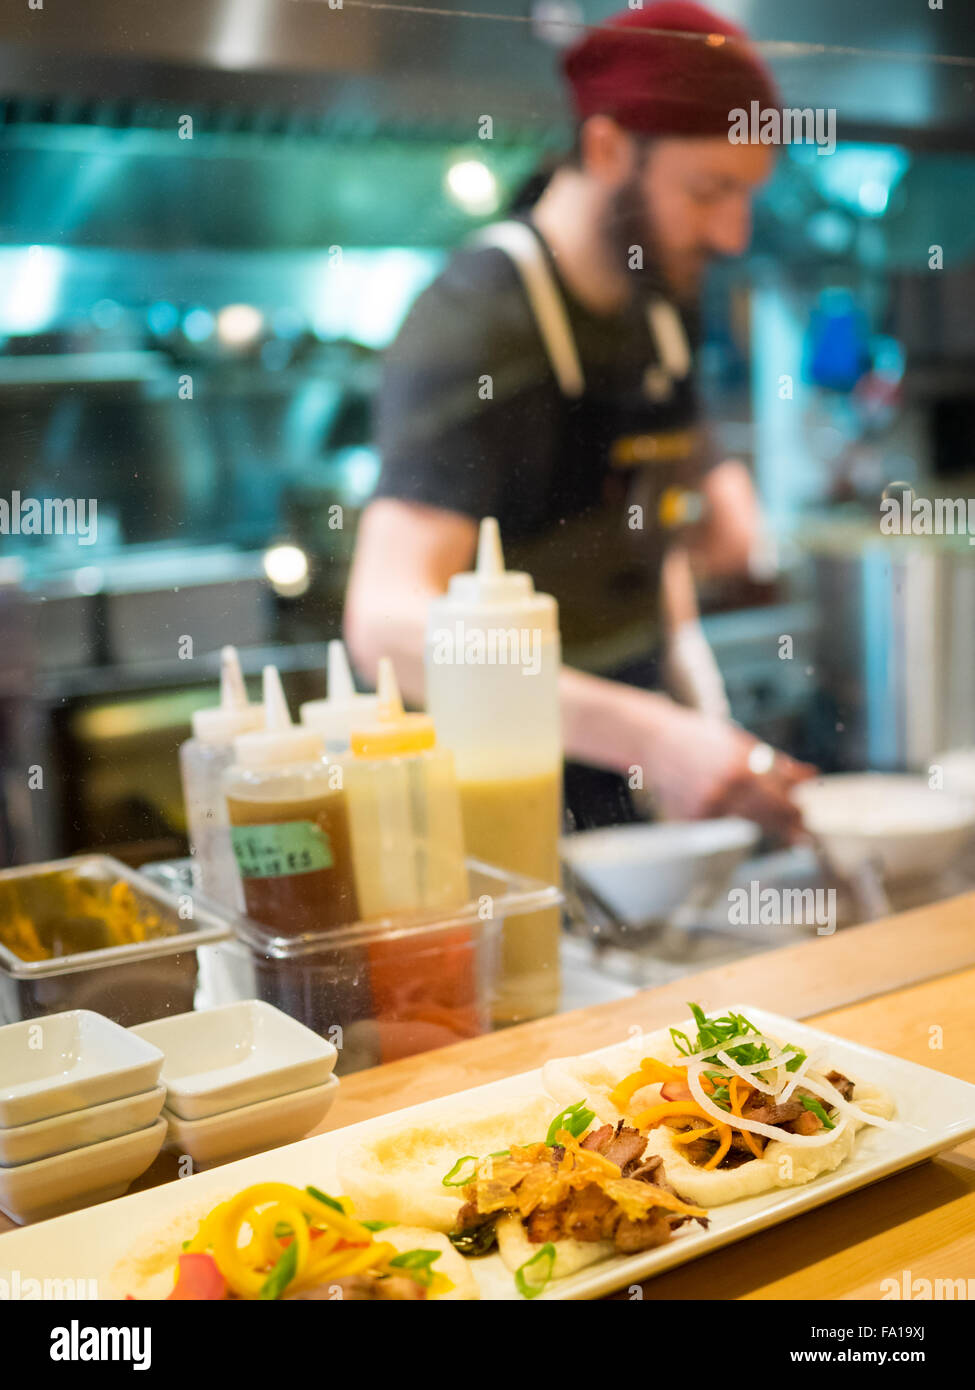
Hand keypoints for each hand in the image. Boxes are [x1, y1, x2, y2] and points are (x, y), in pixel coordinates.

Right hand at [641, 704, 815, 841]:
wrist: (654, 741)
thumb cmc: (701, 739)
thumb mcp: (741, 744)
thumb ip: (775, 764)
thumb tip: (809, 776)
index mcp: (742, 766)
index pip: (781, 796)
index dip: (796, 809)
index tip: (805, 816)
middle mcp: (726, 789)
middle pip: (768, 815)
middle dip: (788, 825)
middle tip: (801, 834)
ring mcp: (708, 807)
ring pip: (747, 823)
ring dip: (765, 824)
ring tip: (776, 827)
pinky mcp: (692, 819)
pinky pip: (720, 824)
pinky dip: (727, 819)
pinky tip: (720, 806)